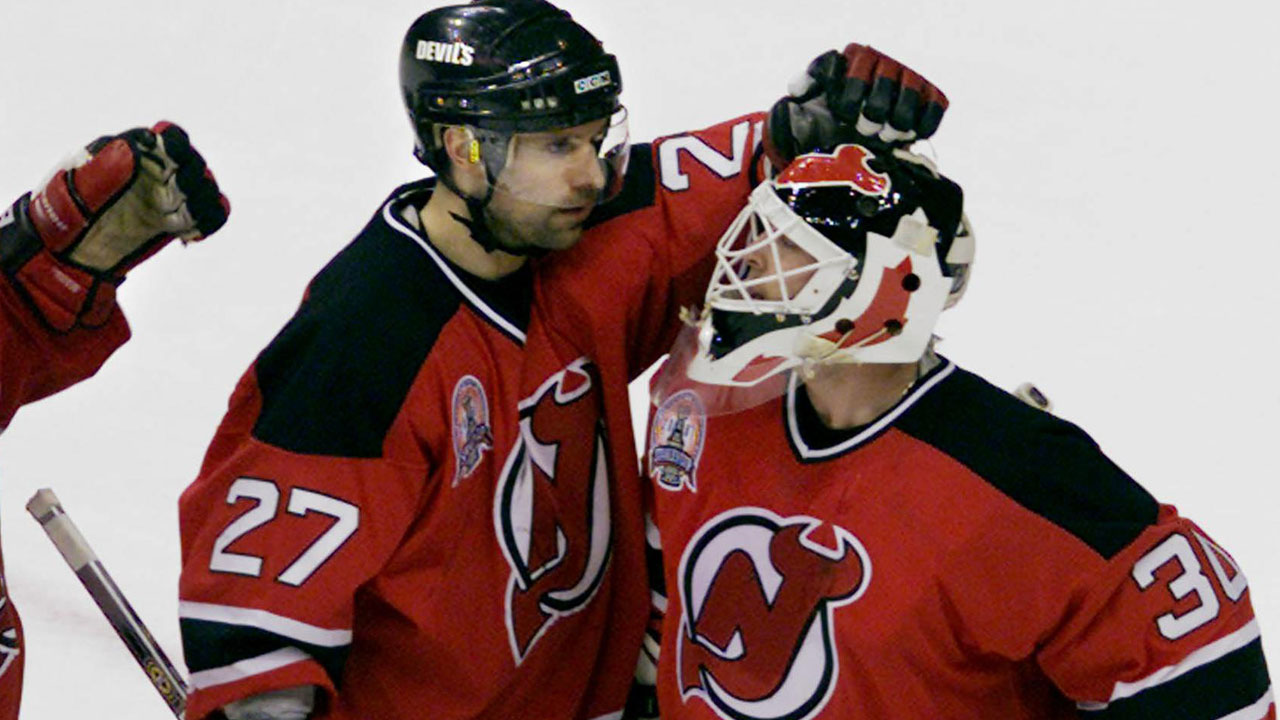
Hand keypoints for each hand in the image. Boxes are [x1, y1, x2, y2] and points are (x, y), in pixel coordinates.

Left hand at [0, 122, 228, 330]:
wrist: (65, 251)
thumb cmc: (64, 213)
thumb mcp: (77, 191)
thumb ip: (103, 171)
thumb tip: (132, 149)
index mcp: (131, 153)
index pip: (168, 138)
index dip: (177, 145)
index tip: (173, 161)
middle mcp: (155, 171)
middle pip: (193, 163)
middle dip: (193, 178)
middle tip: (177, 198)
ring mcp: (167, 196)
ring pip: (205, 188)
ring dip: (203, 202)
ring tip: (183, 220)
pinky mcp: (175, 221)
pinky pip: (208, 215)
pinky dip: (208, 222)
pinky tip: (190, 235)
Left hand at [764, 44, 947, 166]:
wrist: (857, 134)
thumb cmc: (829, 117)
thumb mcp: (808, 106)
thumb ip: (801, 94)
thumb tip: (798, 90)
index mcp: (853, 57)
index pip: (852, 74)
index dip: (849, 100)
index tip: (844, 116)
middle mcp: (883, 61)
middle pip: (880, 93)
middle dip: (871, 117)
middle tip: (866, 129)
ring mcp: (909, 76)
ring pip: (907, 101)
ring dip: (894, 125)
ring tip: (884, 135)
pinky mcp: (931, 95)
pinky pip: (934, 109)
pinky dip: (921, 126)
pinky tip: (907, 136)